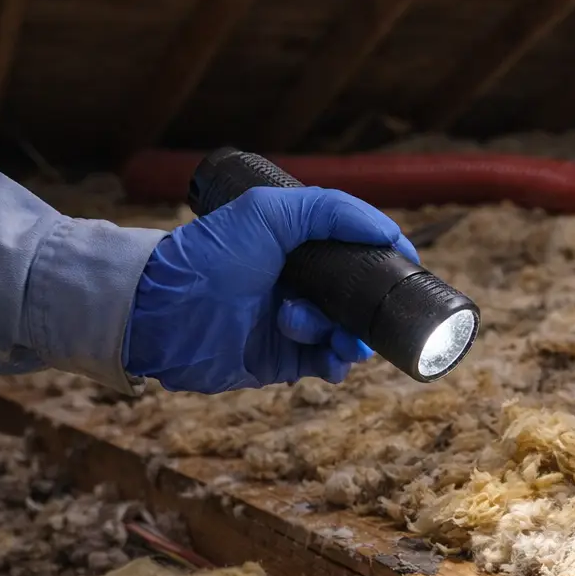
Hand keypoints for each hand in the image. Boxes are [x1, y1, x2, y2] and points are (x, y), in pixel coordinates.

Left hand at [123, 186, 418, 392]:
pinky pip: (326, 365)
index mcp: (297, 247)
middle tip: (368, 317)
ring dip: (348, 337)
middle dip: (371, 309)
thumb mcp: (269, 213)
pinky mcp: (282, 360)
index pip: (356, 252)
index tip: (408, 268)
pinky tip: (333, 362)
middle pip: (358, 299)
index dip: (385, 260)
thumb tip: (388, 231)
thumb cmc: (211, 255)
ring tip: (330, 337)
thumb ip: (330, 210)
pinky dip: (337, 365)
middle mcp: (298, 284)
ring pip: (346, 334)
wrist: (165, 312)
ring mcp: (292, 324)